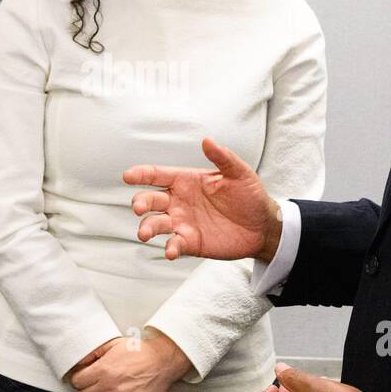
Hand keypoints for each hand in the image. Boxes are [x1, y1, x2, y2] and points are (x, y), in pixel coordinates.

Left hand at [70, 329, 191, 391]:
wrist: (163, 361)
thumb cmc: (140, 351)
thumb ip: (94, 353)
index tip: (84, 378)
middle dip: (86, 390)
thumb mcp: (114, 344)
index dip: (79, 379)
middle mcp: (108, 386)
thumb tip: (80, 363)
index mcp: (103, 369)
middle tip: (94, 386)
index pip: (76, 381)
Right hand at [124, 137, 282, 261]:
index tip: (128, 176)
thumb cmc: (249, 196)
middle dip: (140, 203)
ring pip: (155, 223)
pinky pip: (174, 244)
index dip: (141, 174)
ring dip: (147, 227)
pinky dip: (169, 248)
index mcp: (186, 181)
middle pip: (150, 200)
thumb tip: (207, 140)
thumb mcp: (239, 173)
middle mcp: (178, 201)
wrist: (262, 226)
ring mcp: (182, 222)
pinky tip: (171, 251)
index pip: (158, 175)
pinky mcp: (190, 242)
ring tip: (145, 233)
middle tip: (138, 207)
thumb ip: (222, 158)